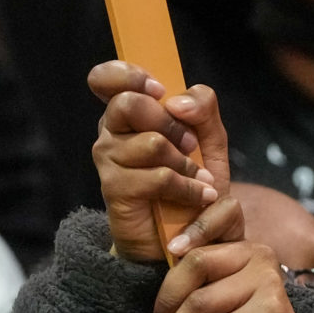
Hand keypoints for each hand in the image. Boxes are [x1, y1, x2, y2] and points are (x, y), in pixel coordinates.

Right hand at [88, 60, 225, 263]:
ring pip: (150, 142)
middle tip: (189, 144)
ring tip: (200, 178)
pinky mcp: (114, 190)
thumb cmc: (191, 182)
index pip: (106, 78)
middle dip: (169, 123)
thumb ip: (202, 107)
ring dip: (185, 162)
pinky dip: (188, 187)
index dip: (129, 76)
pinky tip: (199, 196)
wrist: (185, 237)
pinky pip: (158, 177)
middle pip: (128, 103)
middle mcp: (110, 133)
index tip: (159, 91)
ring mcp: (108, 161)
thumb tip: (176, 101)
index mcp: (127, 113)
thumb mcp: (208, 139)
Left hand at [151, 200, 302, 312]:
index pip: (206, 234)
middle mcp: (260, 257)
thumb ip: (203, 278)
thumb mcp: (224, 296)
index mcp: (246, 248)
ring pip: (200, 303)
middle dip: (167, 300)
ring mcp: (267, 284)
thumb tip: (160, 267)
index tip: (167, 252)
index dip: (185, 237)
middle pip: (196, 264)